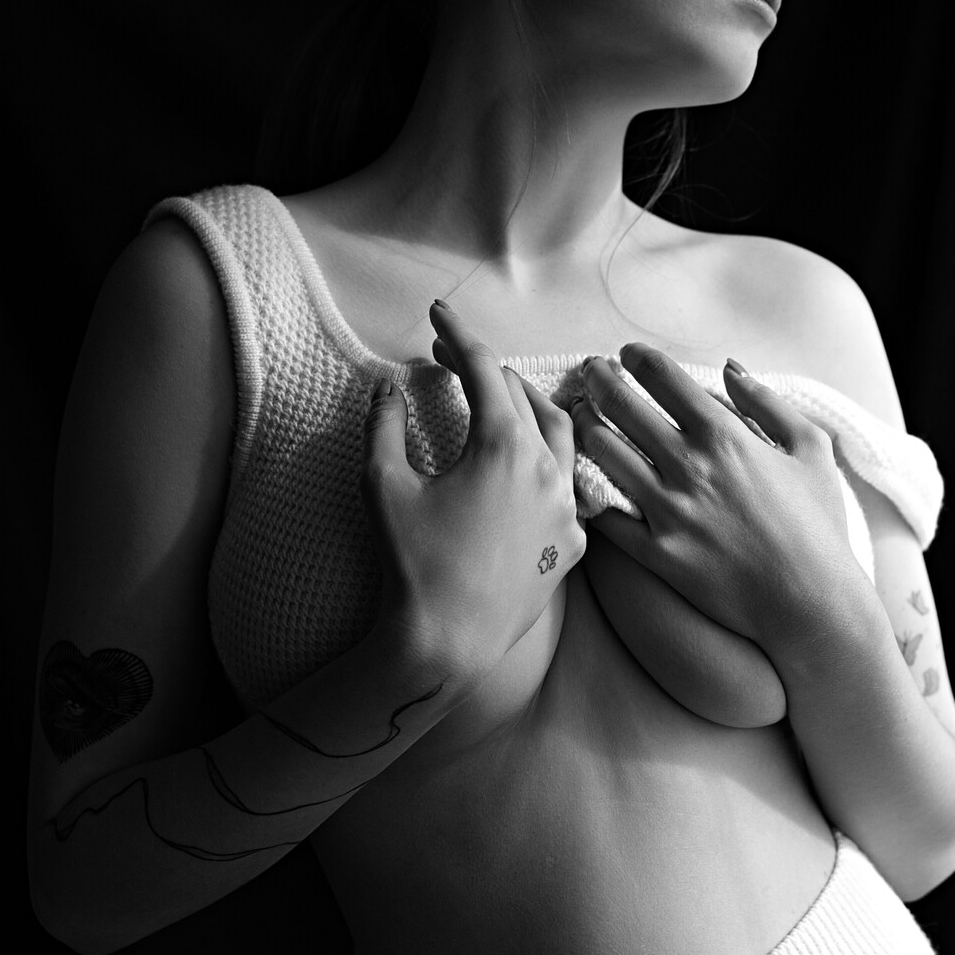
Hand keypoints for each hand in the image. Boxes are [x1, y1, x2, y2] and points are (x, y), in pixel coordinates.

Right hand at [361, 301, 585, 681]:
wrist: (447, 642)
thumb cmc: (411, 563)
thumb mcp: (382, 484)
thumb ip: (383, 425)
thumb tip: (386, 390)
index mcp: (503, 446)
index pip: (484, 370)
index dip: (459, 335)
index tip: (440, 312)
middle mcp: (546, 469)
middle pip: (523, 396)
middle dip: (486, 369)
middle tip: (451, 356)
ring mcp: (566, 508)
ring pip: (561, 436)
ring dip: (530, 407)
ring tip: (502, 397)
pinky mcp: (572, 544)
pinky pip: (570, 487)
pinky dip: (549, 463)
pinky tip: (531, 463)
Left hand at [571, 347, 857, 659]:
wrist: (810, 602)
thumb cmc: (817, 525)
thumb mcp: (810, 449)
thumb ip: (767, 402)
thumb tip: (729, 368)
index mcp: (724, 436)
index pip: (662, 378)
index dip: (636, 358)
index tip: (626, 356)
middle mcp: (689, 467)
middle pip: (621, 406)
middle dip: (597, 380)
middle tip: (590, 373)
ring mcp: (667, 511)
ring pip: (602, 453)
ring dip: (584, 426)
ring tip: (579, 416)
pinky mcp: (655, 553)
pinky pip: (605, 514)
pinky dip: (587, 490)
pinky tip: (583, 477)